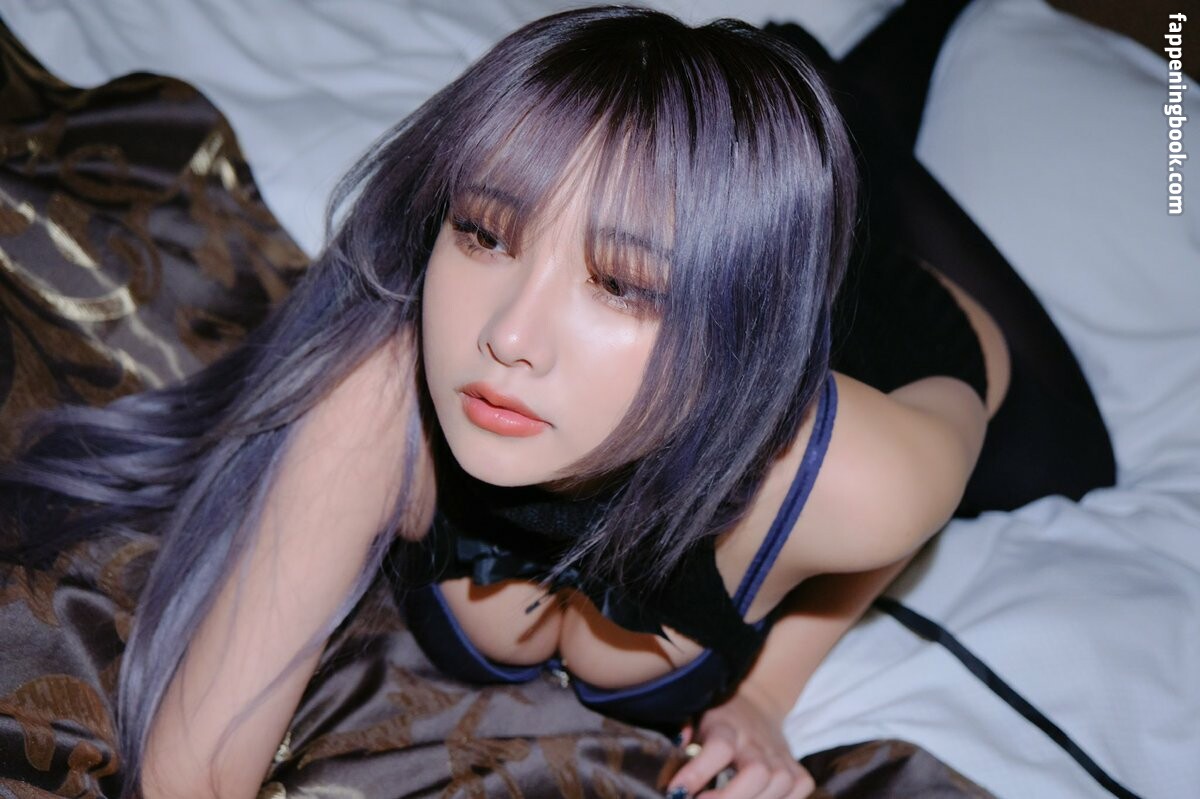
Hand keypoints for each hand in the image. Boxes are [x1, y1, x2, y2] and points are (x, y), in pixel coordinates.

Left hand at [665, 684, 814, 798]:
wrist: (757, 706)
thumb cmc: (718, 721)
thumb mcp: (695, 719)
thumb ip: (683, 734)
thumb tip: (673, 748)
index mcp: (727, 726)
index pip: (719, 748)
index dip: (698, 773)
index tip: (676, 792)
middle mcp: (756, 741)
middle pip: (757, 773)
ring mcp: (780, 755)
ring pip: (780, 784)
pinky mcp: (797, 768)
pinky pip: (799, 790)